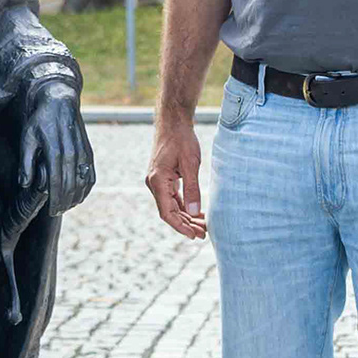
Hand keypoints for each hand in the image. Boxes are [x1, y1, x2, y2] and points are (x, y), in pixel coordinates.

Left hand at [20, 85, 94, 216]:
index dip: (55, 199)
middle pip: (70, 185)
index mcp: (55, 150)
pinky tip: (80, 196)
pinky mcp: (88, 151)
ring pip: (83, 182)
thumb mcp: (27, 138)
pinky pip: (90, 174)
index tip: (51, 211)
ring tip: (67, 206)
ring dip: (76, 197)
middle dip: (64, 202)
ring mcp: (83, 152)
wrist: (60, 100)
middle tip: (57, 213)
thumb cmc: (40, 120)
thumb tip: (25, 183)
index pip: (56, 182)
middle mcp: (72, 152)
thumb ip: (26, 162)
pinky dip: (87, 187)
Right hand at [146, 118, 205, 238]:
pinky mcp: (163, 178)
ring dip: (186, 217)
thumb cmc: (181, 139)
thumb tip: (195, 213)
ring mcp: (158, 181)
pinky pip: (173, 198)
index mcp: (157, 181)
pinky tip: (196, 214)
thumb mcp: (191, 164)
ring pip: (171, 206)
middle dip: (186, 224)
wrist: (173, 122)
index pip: (167, 212)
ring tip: (202, 227)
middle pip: (169, 212)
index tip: (194, 235)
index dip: (180, 226)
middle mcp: (154, 183)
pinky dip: (184, 207)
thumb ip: (193, 189)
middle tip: (203, 234)